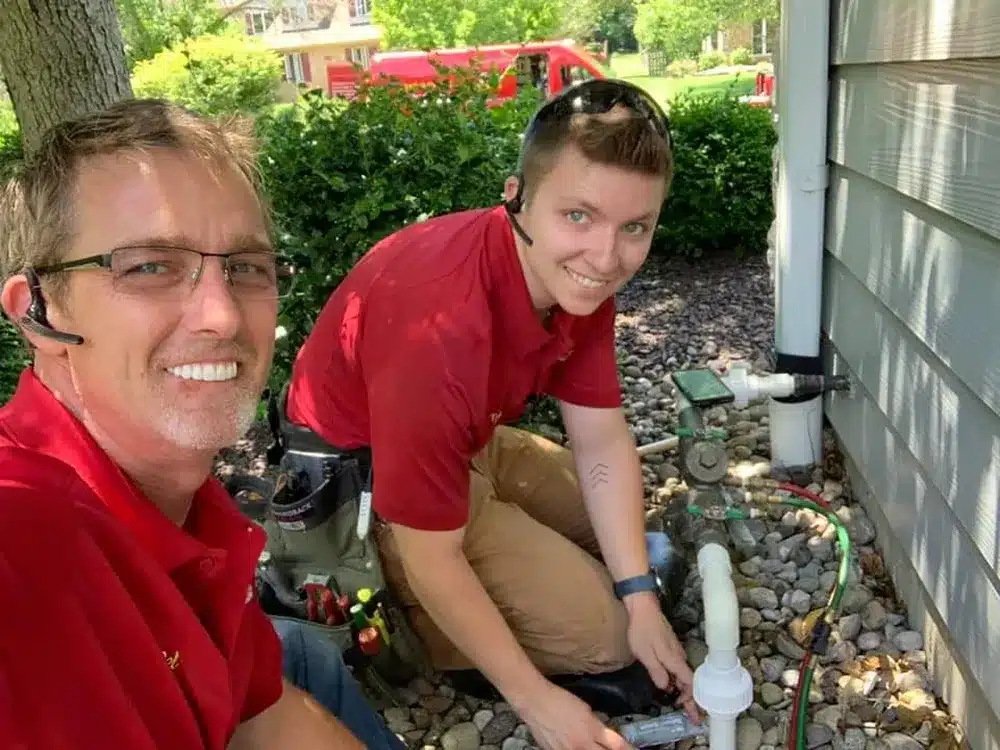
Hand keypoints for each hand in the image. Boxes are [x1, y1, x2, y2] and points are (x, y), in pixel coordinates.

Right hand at [517, 681, 630, 749]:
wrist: (536, 701)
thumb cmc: (560, 700)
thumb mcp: (585, 709)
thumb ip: (597, 725)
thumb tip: (604, 735)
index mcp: (593, 730)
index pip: (618, 746)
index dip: (629, 749)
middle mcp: (583, 745)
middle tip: (613, 749)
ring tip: (591, 747)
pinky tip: (575, 747)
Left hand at [624, 592, 699, 722]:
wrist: (642, 606)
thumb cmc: (642, 630)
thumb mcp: (645, 654)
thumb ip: (657, 672)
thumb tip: (667, 687)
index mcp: (675, 660)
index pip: (690, 684)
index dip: (693, 701)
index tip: (694, 715)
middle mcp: (679, 656)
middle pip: (689, 681)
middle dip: (691, 699)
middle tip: (689, 715)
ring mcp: (675, 650)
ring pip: (684, 674)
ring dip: (684, 690)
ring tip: (680, 703)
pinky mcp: (670, 645)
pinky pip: (678, 667)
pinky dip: (678, 679)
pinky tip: (671, 683)